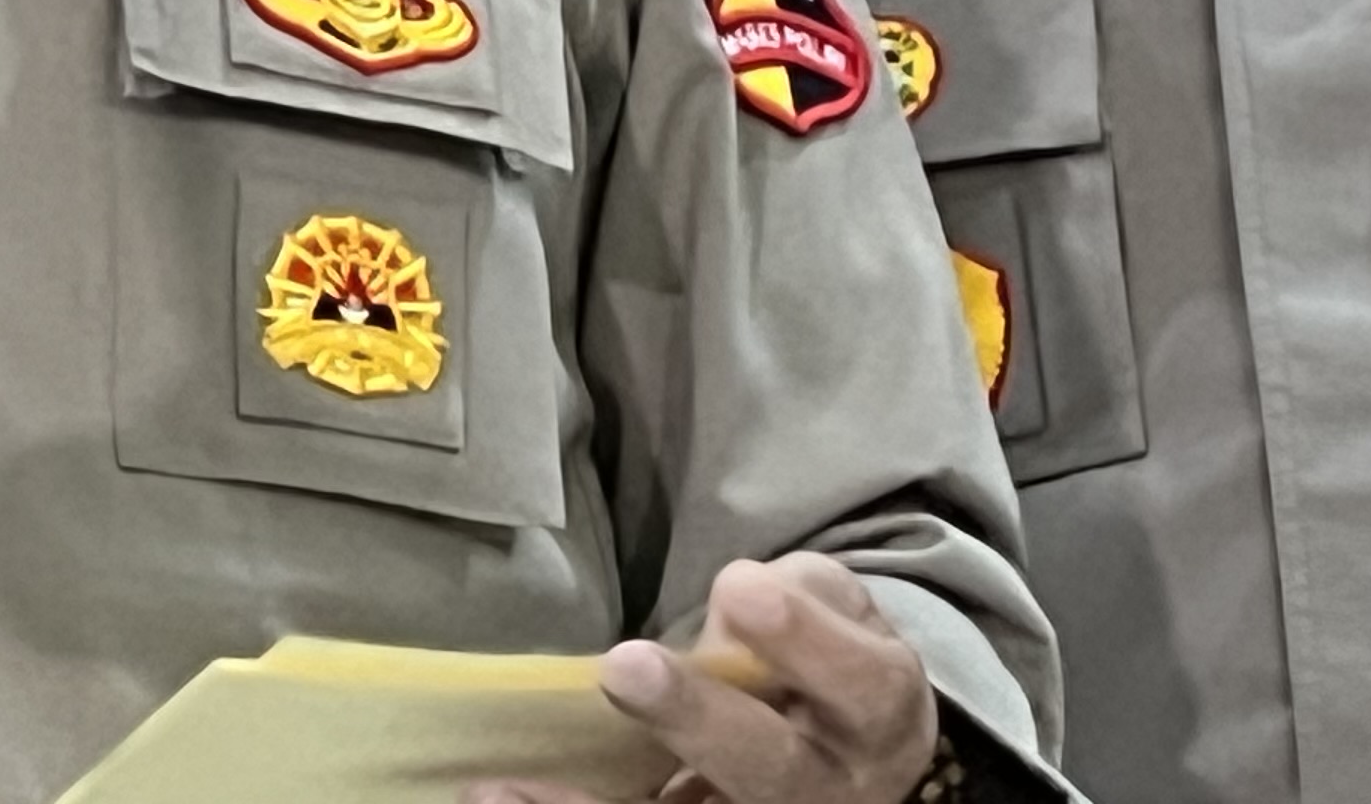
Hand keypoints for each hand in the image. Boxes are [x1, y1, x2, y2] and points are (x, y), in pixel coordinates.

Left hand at [465, 555, 937, 803]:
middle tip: (626, 666)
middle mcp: (829, 794)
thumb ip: (798, 602)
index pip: (862, 686)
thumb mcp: (836, 616)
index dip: (807, 640)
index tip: (739, 587)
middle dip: (700, 721)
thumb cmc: (830, 663)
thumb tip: (739, 600)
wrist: (850, 752)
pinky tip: (494, 794)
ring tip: (507, 786)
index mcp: (876, 720)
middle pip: (774, 773)